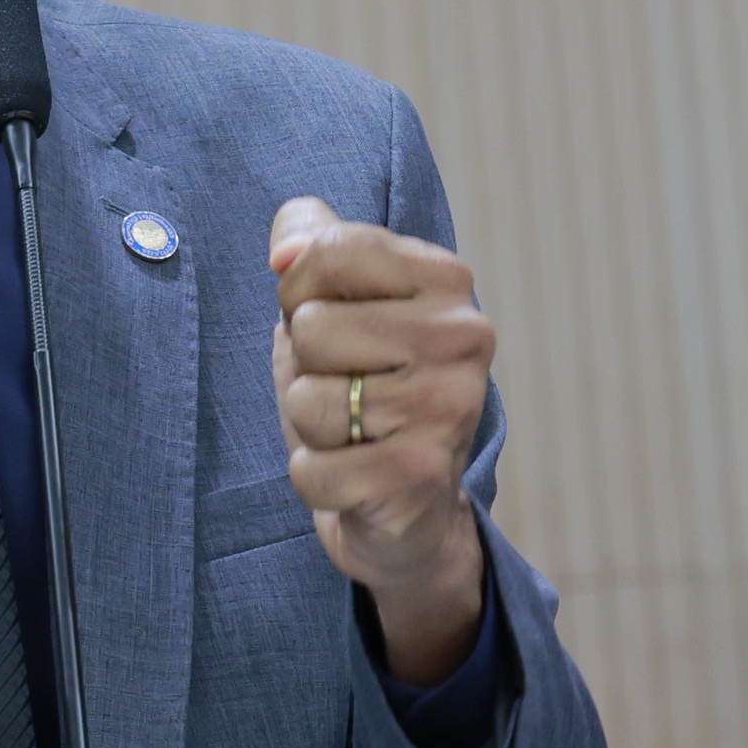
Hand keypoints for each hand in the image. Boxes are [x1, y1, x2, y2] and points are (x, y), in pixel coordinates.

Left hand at [271, 196, 492, 683]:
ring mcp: (449, 406)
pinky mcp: (421, 475)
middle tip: (348, 387)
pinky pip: (312, 469)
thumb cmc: (362, 384)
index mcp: (445, 277)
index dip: (300, 292)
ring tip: (356, 431)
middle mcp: (464, 335)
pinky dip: (316, 479)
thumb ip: (310, 244)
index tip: (329, 321)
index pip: (329, 250)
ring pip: (309, 399)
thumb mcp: (333, 299)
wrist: (410, 503)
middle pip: (311, 326)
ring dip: (312, 425)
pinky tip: (357, 476)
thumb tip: (283, 252)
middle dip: (307, 365)